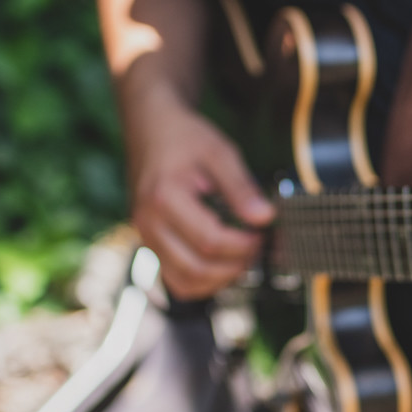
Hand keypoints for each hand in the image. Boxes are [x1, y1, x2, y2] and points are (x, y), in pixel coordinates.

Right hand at [125, 87, 274, 299]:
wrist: (151, 128)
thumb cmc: (184, 137)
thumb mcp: (219, 152)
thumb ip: (241, 187)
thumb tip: (265, 217)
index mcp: (164, 198)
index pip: (209, 241)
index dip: (243, 245)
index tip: (262, 234)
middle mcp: (149, 222)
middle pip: (196, 268)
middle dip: (235, 265)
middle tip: (256, 247)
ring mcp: (146, 236)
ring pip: (184, 282)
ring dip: (220, 279)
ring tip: (241, 257)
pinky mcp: (151, 243)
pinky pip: (175, 279)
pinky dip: (201, 282)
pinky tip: (222, 264)